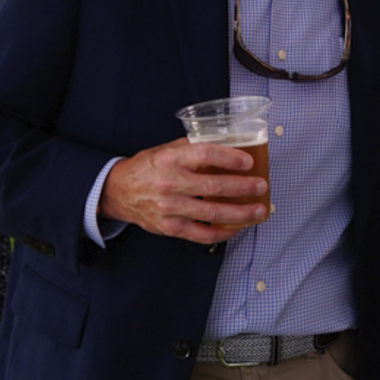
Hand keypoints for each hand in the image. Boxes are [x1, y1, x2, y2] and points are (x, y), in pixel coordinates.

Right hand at [97, 137, 267, 244]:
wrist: (118, 192)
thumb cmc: (146, 168)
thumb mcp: (165, 150)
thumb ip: (192, 148)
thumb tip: (226, 145)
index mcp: (170, 159)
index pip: (205, 154)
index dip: (230, 157)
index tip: (248, 161)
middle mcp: (170, 183)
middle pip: (214, 186)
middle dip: (243, 187)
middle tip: (260, 186)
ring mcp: (169, 208)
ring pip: (212, 213)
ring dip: (240, 213)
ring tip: (258, 210)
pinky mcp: (170, 227)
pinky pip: (201, 233)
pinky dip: (222, 232)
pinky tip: (237, 227)